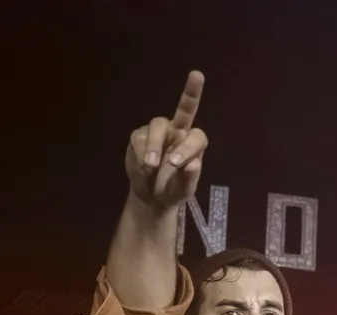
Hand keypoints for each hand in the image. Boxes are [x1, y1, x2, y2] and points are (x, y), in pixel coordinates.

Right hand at [125, 71, 208, 210]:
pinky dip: (139, 153)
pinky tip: (142, 169)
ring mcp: (159, 131)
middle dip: (190, 98)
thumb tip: (195, 164)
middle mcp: (179, 132)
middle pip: (184, 110)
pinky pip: (139, 137)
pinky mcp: (140, 136)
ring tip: (150, 165)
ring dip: (153, 145)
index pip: (197, 137)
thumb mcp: (184, 190)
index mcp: (194, 144)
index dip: (187, 147)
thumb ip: (190, 178)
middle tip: (192, 96)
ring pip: (157, 125)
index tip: (175, 163)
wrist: (150, 196)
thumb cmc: (172, 190)